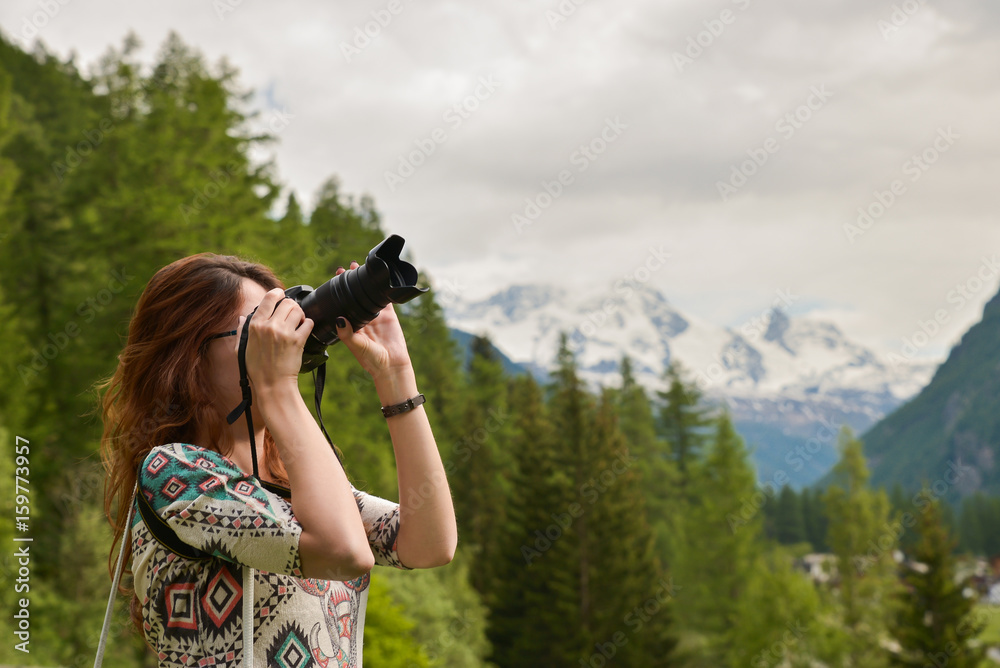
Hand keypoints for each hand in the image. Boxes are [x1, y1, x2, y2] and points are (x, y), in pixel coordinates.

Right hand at [239, 287, 313, 390]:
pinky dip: (308, 324)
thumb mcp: (241, 349)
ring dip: (300, 314)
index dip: (277, 293)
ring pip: (298, 310)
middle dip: (291, 306)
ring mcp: (285, 333)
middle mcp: (270, 326)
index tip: (281, 294)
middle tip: (292, 314)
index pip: (268, 298)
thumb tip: (243, 317)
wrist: (272, 384)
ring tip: (298, 322)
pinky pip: (309, 323)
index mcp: (255, 325)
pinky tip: (304, 330)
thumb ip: (241, 330)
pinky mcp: (298, 341)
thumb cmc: (256, 369)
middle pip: (287, 302)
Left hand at [334, 261, 412, 378]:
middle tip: (345, 269)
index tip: (333, 280)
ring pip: (368, 295)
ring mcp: (376, 317)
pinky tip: (378, 280)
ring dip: (364, 282)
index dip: (338, 293)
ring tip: (359, 268)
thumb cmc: (371, 360)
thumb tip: (339, 318)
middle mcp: (362, 320)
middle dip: (350, 283)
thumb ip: (347, 334)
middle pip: (354, 297)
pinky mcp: (389, 316)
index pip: (342, 305)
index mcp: (351, 326)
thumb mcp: (356, 346)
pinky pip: (385, 300)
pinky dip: (382, 290)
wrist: (392, 366)